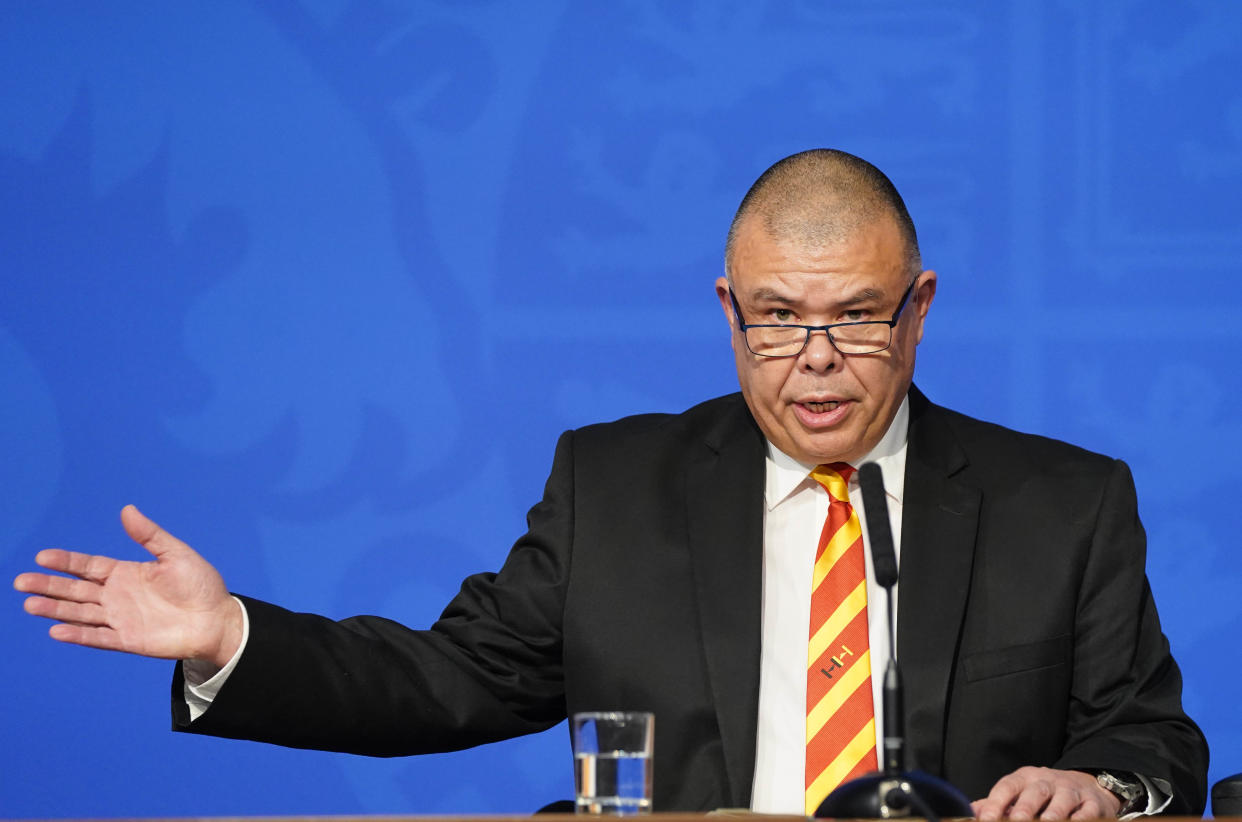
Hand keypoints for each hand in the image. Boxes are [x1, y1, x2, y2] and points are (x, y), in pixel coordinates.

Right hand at [14, 505, 242, 667]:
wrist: (217, 619)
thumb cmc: (201, 585)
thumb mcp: (175, 554)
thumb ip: (149, 535)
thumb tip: (127, 509)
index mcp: (127, 573)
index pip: (88, 566)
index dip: (66, 561)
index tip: (42, 556)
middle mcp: (118, 596)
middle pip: (76, 589)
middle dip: (49, 585)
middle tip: (20, 581)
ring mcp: (120, 619)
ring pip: (80, 613)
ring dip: (55, 609)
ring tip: (29, 604)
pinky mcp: (128, 640)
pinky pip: (98, 637)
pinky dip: (78, 635)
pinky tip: (56, 630)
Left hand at [972, 766, 1122, 820]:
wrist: (1086, 785)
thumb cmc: (1044, 794)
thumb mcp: (1019, 792)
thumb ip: (995, 803)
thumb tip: (969, 813)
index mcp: (1025, 778)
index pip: (1007, 786)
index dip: (996, 802)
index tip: (986, 819)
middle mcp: (1047, 781)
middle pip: (1035, 792)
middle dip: (1025, 807)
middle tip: (1016, 820)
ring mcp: (1071, 791)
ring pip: (1063, 800)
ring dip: (1054, 813)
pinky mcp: (1093, 803)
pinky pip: (1087, 811)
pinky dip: (1081, 818)